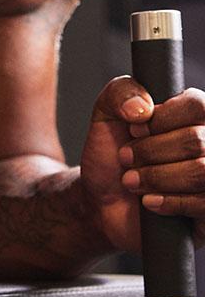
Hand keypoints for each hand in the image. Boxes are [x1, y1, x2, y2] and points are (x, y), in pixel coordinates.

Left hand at [80, 76, 204, 250]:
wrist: (102, 202)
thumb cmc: (111, 157)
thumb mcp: (106, 115)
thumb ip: (120, 93)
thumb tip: (143, 108)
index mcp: (193, 115)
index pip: (197, 105)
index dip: (160, 120)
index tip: (134, 129)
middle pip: (197, 141)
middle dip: (151, 152)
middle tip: (126, 159)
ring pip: (201, 171)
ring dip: (156, 177)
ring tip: (131, 180)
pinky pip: (203, 203)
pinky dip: (169, 201)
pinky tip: (149, 201)